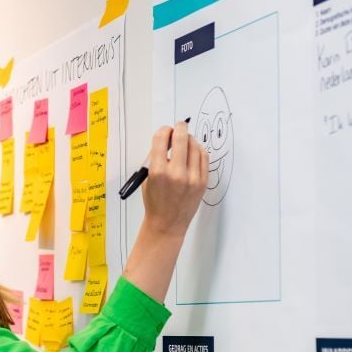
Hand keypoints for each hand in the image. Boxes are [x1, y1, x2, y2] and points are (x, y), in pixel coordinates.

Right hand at [120, 122, 208, 303]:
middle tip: (178, 126)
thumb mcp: (147, 179)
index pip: (162, 138)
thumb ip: (156, 158)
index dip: (163, 130)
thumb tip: (168, 139)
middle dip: (179, 127)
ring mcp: (192, 178)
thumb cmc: (155, 202)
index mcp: (158, 172)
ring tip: (184, 141)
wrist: (167, 224)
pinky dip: (198, 150)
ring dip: (189, 139)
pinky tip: (193, 151)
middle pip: (182, 137)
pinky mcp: (203, 182)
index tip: (164, 131)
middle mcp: (176, 174)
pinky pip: (203, 157)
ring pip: (195, 145)